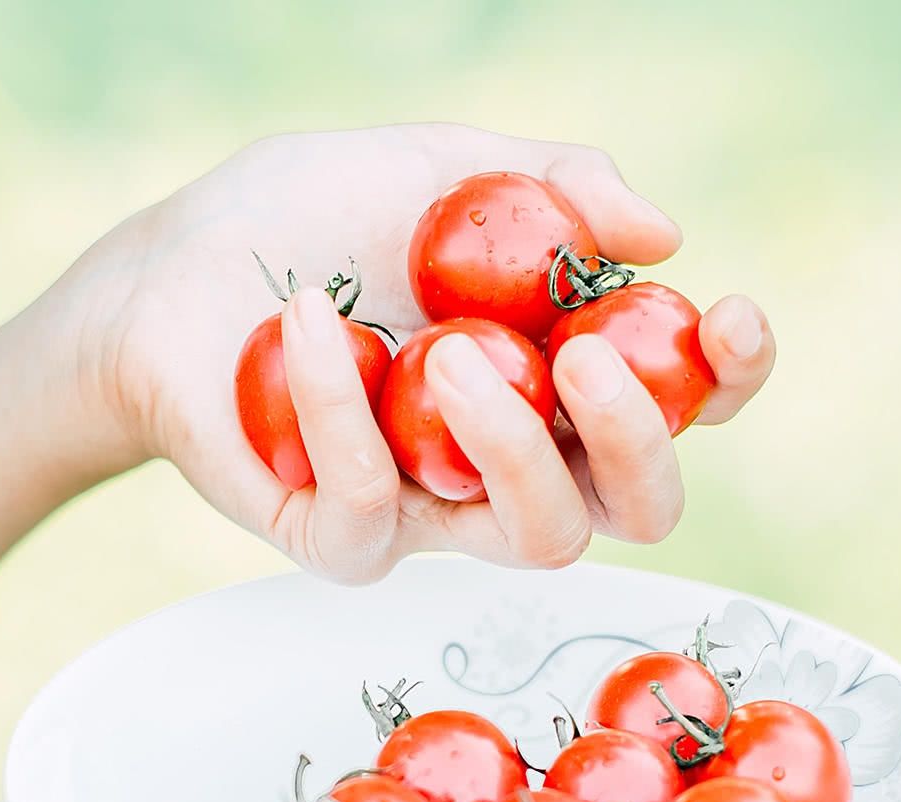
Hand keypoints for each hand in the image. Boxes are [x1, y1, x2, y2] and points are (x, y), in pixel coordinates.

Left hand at [58, 123, 776, 582]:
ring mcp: (436, 505)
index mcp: (563, 370)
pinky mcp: (343, 536)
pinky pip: (375, 510)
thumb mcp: (440, 163)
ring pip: (540, 538)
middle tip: (583, 357)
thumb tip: (665, 233)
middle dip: (639, 437)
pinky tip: (309, 316)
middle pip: (640, 503)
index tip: (727, 313)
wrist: (168, 269)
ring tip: (451, 348)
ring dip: (515, 444)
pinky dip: (344, 407)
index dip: (733, 375)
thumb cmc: (308, 217)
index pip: (688, 401)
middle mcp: (517, 452)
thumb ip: (554, 181)